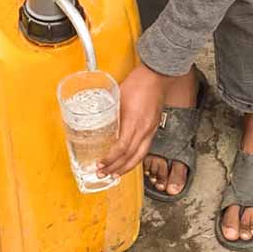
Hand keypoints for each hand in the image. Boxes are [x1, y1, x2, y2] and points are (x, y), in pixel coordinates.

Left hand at [98, 63, 169, 177]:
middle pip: (131, 157)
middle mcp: (144, 129)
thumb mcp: (117, 98)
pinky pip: (146, 148)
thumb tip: (95, 122)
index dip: (110, 159)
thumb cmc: (138, 83)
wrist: (157, 77)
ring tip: (117, 174)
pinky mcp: (154, 127)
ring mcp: (151, 129)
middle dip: (116, 168)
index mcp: (134, 122)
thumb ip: (109, 113)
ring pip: (140, 155)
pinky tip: (129, 160)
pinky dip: (136, 158)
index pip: (121, 148)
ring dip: (127, 167)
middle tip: (104, 174)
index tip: (100, 164)